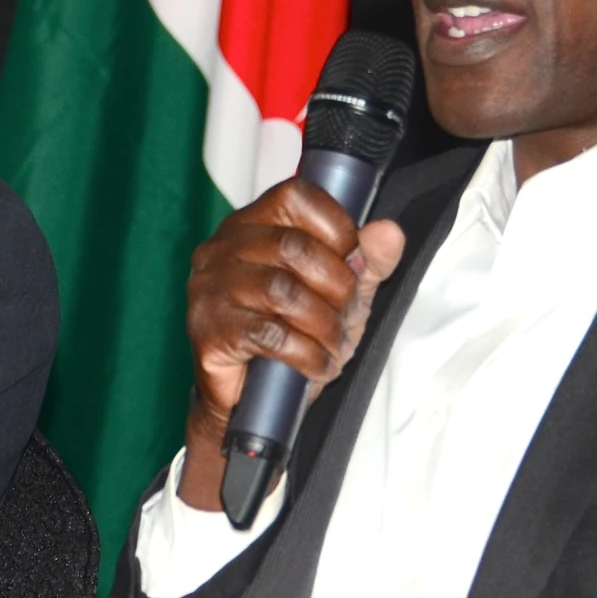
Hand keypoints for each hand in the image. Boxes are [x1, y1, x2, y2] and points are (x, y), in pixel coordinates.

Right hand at [179, 182, 405, 510]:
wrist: (249, 401)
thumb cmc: (290, 336)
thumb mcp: (341, 294)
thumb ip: (368, 261)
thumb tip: (389, 232)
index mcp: (251, 225)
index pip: (295, 196)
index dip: (337, 227)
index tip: (354, 261)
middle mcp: (222, 249)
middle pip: (294, 246)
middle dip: (338, 285)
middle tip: (348, 314)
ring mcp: (208, 288)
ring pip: (282, 290)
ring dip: (323, 324)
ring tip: (334, 344)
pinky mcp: (207, 330)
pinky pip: (268, 334)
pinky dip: (305, 353)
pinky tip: (316, 364)